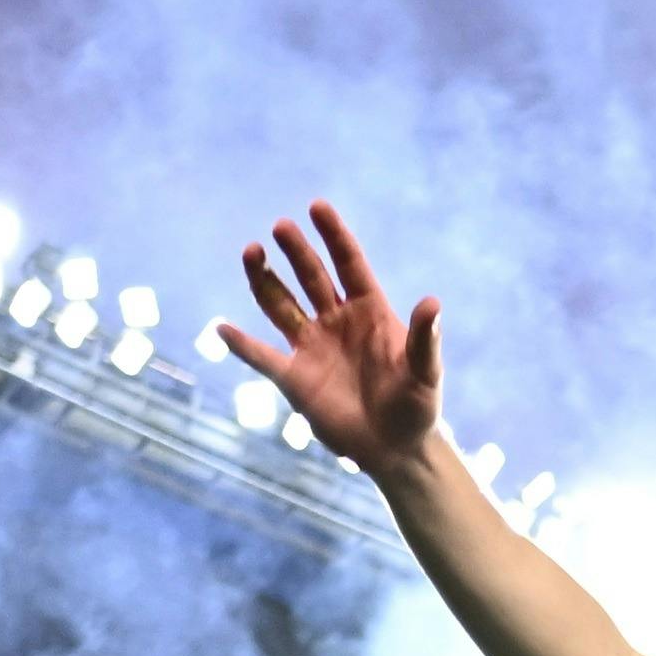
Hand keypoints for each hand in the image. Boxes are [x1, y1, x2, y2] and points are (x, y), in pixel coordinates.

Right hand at [211, 202, 439, 469]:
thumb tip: (432, 302)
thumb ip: (424, 338)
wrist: (395, 448)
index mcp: (370, 311)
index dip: (333, 235)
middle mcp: (337, 322)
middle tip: (280, 227)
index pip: (349, 263)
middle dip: (296, 251)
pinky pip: (263, 357)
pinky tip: (223, 329)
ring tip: (251, 252)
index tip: (317, 207)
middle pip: (311, 277)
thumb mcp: (426, 372)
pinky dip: (242, 345)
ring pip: (281, 305)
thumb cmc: (416, 407)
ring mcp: (312, 347)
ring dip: (265, 280)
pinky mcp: (294, 377)